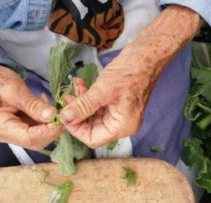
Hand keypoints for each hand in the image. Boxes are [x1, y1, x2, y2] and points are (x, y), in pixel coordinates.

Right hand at [0, 64, 63, 149]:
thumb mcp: (16, 89)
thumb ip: (33, 105)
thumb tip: (51, 116)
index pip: (27, 138)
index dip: (47, 131)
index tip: (61, 120)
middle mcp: (0, 134)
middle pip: (32, 141)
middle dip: (51, 130)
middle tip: (63, 116)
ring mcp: (8, 134)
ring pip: (36, 138)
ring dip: (50, 127)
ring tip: (57, 112)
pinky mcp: (16, 131)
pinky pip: (34, 132)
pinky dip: (45, 124)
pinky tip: (49, 113)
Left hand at [60, 5, 202, 147]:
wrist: (146, 55)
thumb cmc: (129, 72)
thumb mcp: (103, 90)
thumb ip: (83, 106)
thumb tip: (65, 117)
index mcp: (122, 126)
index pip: (93, 139)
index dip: (76, 129)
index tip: (64, 114)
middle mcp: (122, 124)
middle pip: (92, 128)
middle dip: (77, 114)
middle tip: (67, 99)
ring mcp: (120, 113)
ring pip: (93, 116)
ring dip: (81, 103)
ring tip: (74, 88)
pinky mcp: (117, 103)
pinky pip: (98, 106)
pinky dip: (88, 97)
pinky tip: (81, 85)